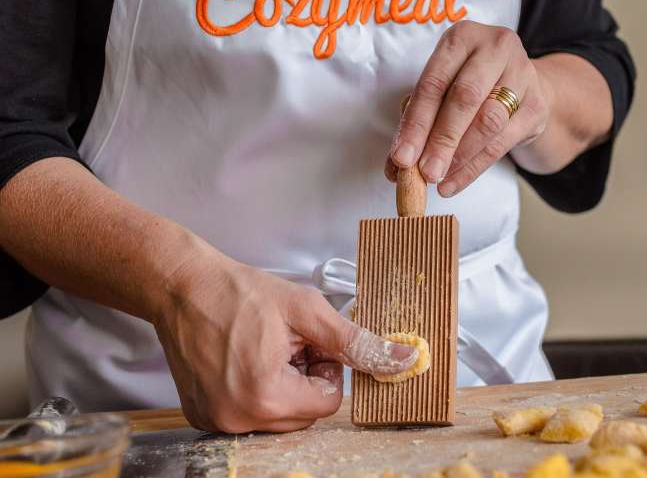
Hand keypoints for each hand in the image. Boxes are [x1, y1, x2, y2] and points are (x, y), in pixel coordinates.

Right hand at [154, 251, 417, 432]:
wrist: (181, 286)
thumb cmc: (238, 293)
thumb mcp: (307, 310)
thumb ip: (357, 343)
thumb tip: (403, 361)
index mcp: (266, 396)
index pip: (329, 402)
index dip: (326, 368)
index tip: (308, 342)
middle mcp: (237, 419)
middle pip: (304, 413)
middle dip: (305, 378)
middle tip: (286, 342)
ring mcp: (216, 422)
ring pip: (279, 416)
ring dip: (282, 385)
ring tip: (262, 348)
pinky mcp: (202, 417)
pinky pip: (249, 414)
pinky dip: (256, 390)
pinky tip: (242, 358)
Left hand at [386, 21, 549, 196]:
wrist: (522, 85)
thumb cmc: (470, 85)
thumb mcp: (442, 89)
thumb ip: (419, 120)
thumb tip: (397, 164)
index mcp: (462, 38)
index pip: (433, 83)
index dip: (415, 123)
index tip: (402, 157)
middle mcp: (495, 48)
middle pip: (465, 98)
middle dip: (441, 141)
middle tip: (424, 173)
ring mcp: (522, 74)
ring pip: (488, 122)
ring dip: (459, 156)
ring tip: (437, 180)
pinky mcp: (537, 105)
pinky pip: (502, 142)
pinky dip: (474, 167)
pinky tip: (454, 183)